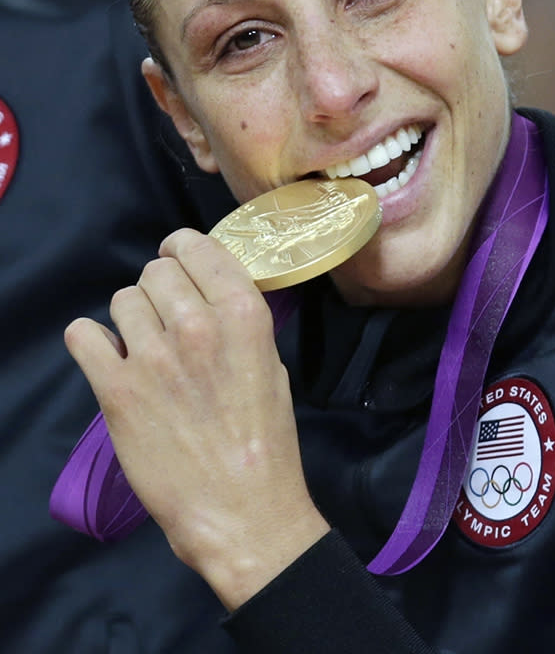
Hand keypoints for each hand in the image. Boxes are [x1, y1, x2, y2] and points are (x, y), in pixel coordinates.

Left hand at [65, 229, 328, 608]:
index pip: (196, 247)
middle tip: (165, 320)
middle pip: (155, 271)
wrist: (242, 510)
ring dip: (130, 319)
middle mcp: (197, 325)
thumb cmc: (265, 442)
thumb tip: (205, 294)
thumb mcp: (271, 366)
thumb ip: (237, 323)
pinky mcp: (116, 390)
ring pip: (121, 299)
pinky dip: (91, 342)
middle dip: (159, 290)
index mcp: (242, 314)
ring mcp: (153, 357)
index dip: (181, 249)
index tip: (175, 261)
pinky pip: (82, 335)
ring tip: (143, 349)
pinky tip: (108, 359)